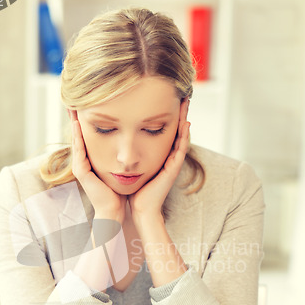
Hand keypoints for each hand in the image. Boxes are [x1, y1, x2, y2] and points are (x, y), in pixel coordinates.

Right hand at [69, 111, 126, 222]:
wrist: (114, 210)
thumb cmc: (118, 191)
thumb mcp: (118, 167)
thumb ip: (119, 154)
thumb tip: (130, 138)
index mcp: (90, 159)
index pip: (86, 135)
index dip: (85, 119)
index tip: (86, 101)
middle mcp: (82, 162)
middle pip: (78, 134)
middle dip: (76, 117)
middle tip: (73, 98)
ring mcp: (80, 167)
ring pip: (76, 140)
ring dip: (74, 123)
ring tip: (72, 106)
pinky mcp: (81, 172)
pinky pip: (79, 151)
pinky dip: (78, 138)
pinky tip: (78, 125)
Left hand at [128, 99, 189, 224]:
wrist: (140, 209)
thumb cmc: (134, 190)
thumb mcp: (131, 167)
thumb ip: (129, 154)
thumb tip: (118, 142)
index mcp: (158, 156)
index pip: (163, 131)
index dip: (166, 116)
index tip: (164, 99)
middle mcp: (167, 157)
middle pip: (175, 130)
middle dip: (178, 113)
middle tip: (180, 95)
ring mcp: (172, 162)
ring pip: (181, 136)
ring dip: (184, 119)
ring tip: (185, 103)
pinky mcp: (173, 168)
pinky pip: (181, 149)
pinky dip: (184, 136)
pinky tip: (186, 123)